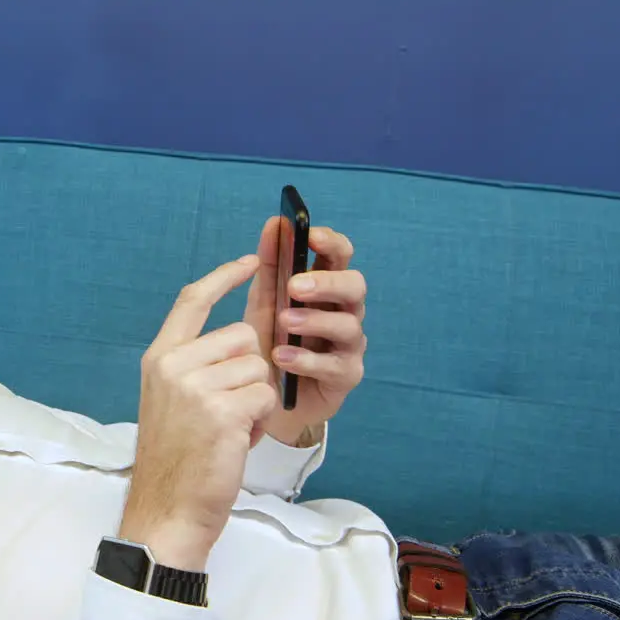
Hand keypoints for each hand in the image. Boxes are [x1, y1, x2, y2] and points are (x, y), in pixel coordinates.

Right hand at [121, 255, 279, 570]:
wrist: (167, 509)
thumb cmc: (176, 458)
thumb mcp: (170, 399)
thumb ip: (194, 364)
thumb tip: (241, 336)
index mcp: (159, 358)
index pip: (193, 300)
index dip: (224, 276)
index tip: (251, 261)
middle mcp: (173, 366)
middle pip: (242, 335)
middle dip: (250, 370)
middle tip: (230, 408)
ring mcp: (196, 388)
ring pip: (259, 366)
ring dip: (257, 399)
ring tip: (232, 428)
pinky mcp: (222, 412)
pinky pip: (267, 396)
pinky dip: (262, 421)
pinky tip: (238, 441)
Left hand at [243, 218, 367, 445]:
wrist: (266, 396)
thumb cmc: (271, 341)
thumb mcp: (264, 302)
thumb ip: (270, 265)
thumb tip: (274, 223)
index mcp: (327, 288)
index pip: (340, 256)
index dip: (331, 242)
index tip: (311, 234)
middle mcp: (345, 312)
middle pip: (355, 286)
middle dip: (327, 282)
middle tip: (295, 286)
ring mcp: (349, 345)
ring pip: (348, 325)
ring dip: (314, 321)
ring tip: (285, 323)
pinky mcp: (346, 376)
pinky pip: (334, 365)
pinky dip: (306, 359)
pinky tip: (282, 357)